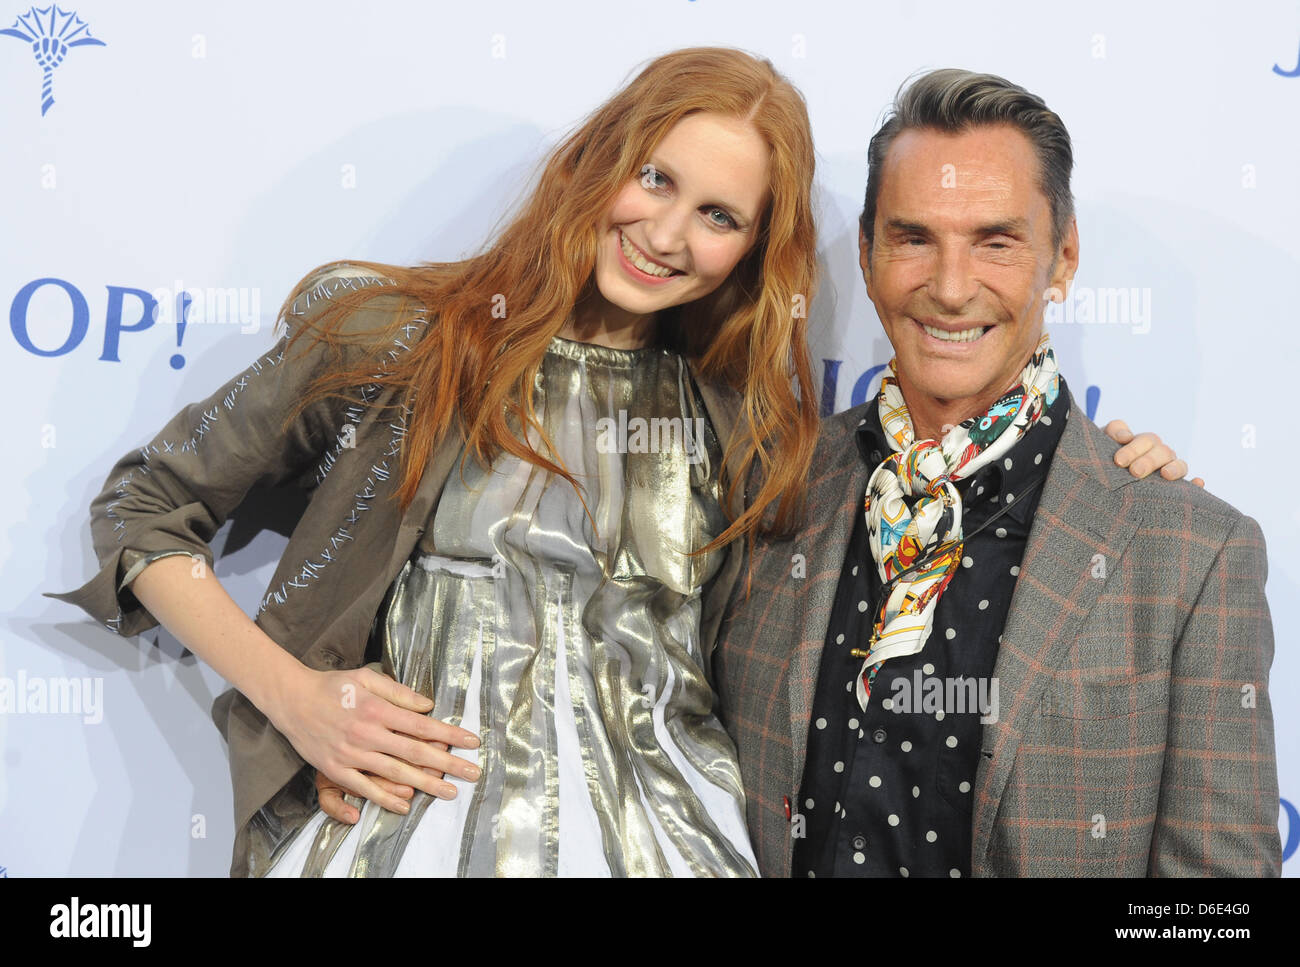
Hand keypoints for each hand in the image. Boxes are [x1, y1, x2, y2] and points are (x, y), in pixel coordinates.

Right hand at [269, 664, 480, 815]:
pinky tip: (406, 804)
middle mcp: (368, 733)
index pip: (422, 725)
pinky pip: (364, 788)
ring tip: (450, 792)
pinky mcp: (336, 769)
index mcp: (378, 709)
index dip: (449, 734)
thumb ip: (398, 692)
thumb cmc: (332, 686)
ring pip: (395, 773)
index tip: (472, 742)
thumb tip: (428, 705)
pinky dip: (385, 798)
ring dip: (425, 784)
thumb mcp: (366, 678)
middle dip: (447, 764)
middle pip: (415, 752)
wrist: (291, 699)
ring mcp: (351, 754)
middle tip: (472, 773)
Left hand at [1104, 419, 1204, 487]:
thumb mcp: (1104, 441)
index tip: (1118, 461)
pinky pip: (1190, 485)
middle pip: (1162, 452)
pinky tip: (1198, 483)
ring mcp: (1170, 469)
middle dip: (1149, 461)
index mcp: (1145, 442)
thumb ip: (1113, 431)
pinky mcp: (1177, 487)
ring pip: (1179, 465)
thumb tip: (1125, 436)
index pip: (1145, 441)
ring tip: (1166, 474)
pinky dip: (1196, 483)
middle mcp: (1160, 454)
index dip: (1134, 449)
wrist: (1106, 479)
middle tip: (1135, 472)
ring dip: (1175, 468)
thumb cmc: (1106, 457)